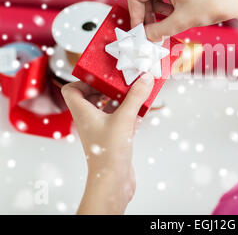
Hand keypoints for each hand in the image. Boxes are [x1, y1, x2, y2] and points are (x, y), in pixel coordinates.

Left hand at [61, 73, 153, 214]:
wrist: (112, 180)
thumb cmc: (109, 152)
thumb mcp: (124, 118)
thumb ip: (135, 96)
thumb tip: (144, 78)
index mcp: (83, 112)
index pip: (71, 90)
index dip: (84, 81)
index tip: (103, 78)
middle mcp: (89, 120)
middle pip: (92, 96)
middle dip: (108, 88)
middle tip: (123, 83)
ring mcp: (100, 129)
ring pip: (107, 108)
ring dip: (120, 100)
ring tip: (134, 94)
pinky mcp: (112, 138)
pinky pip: (118, 120)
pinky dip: (128, 113)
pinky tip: (141, 112)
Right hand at [126, 0, 237, 40]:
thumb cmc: (215, 5)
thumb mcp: (182, 22)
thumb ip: (159, 30)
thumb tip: (146, 36)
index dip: (135, 14)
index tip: (140, 29)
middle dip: (143, 9)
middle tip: (149, 27)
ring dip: (154, 5)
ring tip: (165, 20)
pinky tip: (174, 11)